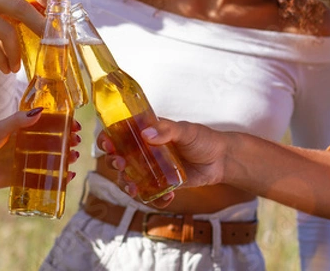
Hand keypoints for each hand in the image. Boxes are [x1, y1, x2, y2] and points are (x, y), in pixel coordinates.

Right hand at [0, 0, 51, 73]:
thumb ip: (0, 8)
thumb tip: (34, 20)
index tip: (54, 7)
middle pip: (20, 6)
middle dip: (40, 26)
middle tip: (50, 41)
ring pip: (7, 31)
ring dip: (17, 53)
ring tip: (16, 66)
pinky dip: (2, 60)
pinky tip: (4, 68)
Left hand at [0, 108, 81, 191]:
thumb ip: (17, 121)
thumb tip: (40, 112)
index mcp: (20, 129)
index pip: (45, 123)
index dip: (61, 123)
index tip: (73, 123)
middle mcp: (24, 144)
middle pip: (51, 141)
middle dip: (66, 141)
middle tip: (76, 141)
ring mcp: (24, 161)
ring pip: (49, 159)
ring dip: (64, 157)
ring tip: (74, 156)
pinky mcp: (21, 178)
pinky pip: (42, 177)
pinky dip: (57, 177)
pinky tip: (68, 175)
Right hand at [97, 119, 227, 207]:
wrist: (222, 160)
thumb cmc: (202, 139)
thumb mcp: (186, 130)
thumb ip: (167, 130)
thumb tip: (147, 133)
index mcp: (144, 133)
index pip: (118, 134)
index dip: (107, 139)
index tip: (107, 144)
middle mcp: (143, 151)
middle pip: (117, 158)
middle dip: (113, 163)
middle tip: (121, 165)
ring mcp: (150, 169)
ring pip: (128, 179)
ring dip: (126, 185)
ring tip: (134, 190)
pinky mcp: (161, 185)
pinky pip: (149, 194)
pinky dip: (153, 199)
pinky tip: (165, 198)